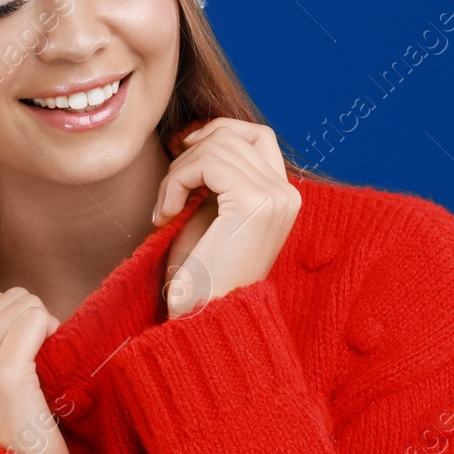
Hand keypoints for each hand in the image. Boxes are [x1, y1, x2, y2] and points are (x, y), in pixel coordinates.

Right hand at [0, 282, 74, 453]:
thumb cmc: (7, 431)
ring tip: (44, 357)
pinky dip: (51, 329)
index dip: (2, 305)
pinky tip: (53, 355)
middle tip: (37, 352)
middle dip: (29, 316)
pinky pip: (35, 319)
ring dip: (44, 324)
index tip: (15, 335)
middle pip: (4, 297)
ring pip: (23, 304)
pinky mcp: (3, 374)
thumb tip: (13, 301)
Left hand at [151, 118, 300, 317]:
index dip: (217, 132)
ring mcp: (275, 197)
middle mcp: (288, 194)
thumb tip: (195, 134)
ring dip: (178, 171)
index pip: (257, 135)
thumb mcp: (212, 214)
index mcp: (283, 197)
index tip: (184, 151)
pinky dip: (176, 181)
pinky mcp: (255, 202)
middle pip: (234, 135)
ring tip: (166, 208)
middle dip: (190, 153)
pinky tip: (166, 214)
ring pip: (217, 145)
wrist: (205, 320)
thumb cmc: (202, 275)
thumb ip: (216, 178)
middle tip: (169, 192)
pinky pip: (206, 163)